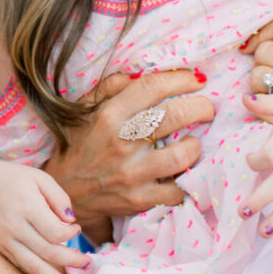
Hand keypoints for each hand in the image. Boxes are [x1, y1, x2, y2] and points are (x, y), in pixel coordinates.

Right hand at [0, 161, 88, 273]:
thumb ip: (59, 197)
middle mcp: (14, 226)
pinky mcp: (2, 248)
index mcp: (26, 206)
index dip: (71, 234)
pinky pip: (22, 267)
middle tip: (87, 263)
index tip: (76, 228)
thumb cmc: (14, 179)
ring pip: (34, 267)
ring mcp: (6, 240)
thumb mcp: (39, 178)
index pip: (55, 231)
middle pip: (48, 252)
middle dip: (72, 261)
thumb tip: (71, 220)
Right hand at [43, 69, 211, 244]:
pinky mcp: (140, 199)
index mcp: (109, 115)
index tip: (197, 80)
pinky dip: (187, 182)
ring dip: (195, 146)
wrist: (65, 191)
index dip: (181, 79)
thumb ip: (110, 87)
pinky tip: (185, 174)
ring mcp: (132, 173)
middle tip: (207, 108)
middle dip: (201, 107)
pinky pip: (177, 191)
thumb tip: (140, 74)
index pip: (152, 87)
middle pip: (175, 116)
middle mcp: (122, 142)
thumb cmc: (78, 144)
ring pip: (182, 154)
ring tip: (194, 143)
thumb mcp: (84, 109)